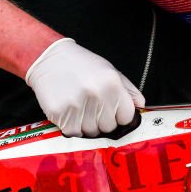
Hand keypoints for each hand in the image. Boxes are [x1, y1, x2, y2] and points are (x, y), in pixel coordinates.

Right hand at [25, 38, 144, 136]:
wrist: (49, 58)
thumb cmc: (82, 65)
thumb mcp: (109, 71)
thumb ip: (128, 90)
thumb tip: (141, 106)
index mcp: (112, 83)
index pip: (126, 117)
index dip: (120, 116)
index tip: (112, 111)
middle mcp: (96, 95)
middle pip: (109, 127)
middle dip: (102, 121)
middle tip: (92, 107)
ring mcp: (77, 105)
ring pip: (91, 133)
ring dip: (87, 125)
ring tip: (80, 107)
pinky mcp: (60, 113)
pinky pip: (73, 132)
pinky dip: (72, 126)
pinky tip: (69, 111)